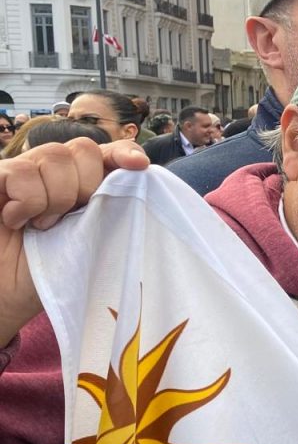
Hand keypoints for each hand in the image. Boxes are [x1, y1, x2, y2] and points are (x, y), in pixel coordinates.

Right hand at [0, 138, 147, 344]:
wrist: (6, 294)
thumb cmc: (52, 270)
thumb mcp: (92, 240)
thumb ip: (111, 209)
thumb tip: (136, 182)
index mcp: (83, 181)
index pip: (110, 151)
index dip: (124, 153)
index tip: (139, 166)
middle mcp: (53, 169)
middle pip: (84, 149)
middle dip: (86, 186)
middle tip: (67, 220)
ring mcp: (23, 170)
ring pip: (55, 156)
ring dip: (54, 199)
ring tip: (40, 226)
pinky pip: (21, 172)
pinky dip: (26, 202)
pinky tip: (16, 220)